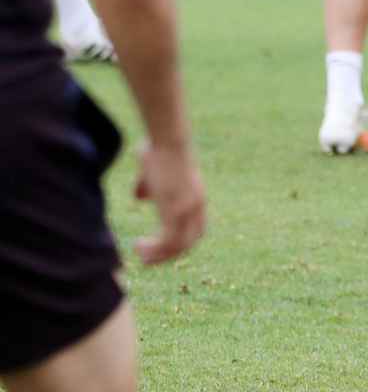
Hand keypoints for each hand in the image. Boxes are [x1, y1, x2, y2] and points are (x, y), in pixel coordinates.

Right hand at [133, 141, 206, 264]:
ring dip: (159, 255)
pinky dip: (155, 249)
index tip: (162, 248)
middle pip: (190, 242)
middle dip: (169, 255)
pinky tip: (138, 246)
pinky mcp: (176, 210)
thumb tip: (140, 197)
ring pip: (179, 246)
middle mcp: (196, 206)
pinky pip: (169, 241)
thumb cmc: (158, 150)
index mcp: (196, 198)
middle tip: (148, 259)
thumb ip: (149, 186)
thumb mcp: (154, 173)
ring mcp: (187, 209)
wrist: (167, 141)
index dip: (182, 243)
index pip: (197, 230)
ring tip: (140, 256)